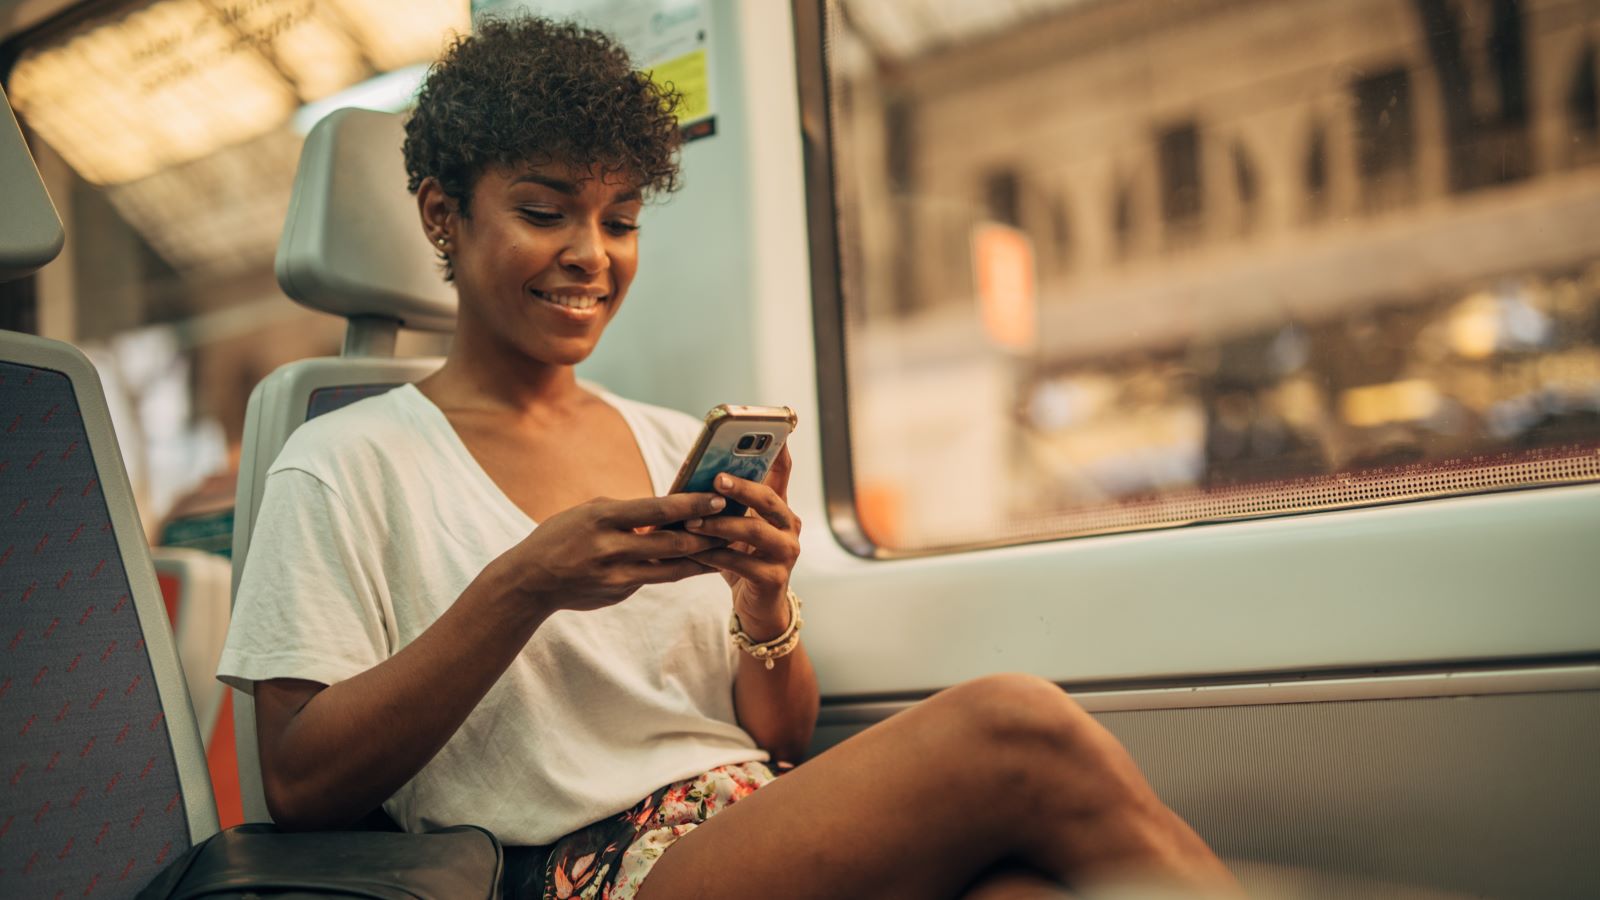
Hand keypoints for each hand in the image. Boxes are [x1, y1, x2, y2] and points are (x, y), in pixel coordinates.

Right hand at [500, 492, 728, 613]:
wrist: (530, 581)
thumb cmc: (562, 536)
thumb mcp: (591, 512)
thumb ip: (629, 513)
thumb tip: (670, 509)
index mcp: (605, 517)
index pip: (659, 509)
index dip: (693, 504)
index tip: (720, 497)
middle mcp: (612, 547)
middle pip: (673, 542)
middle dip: (708, 534)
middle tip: (737, 525)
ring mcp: (617, 575)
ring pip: (671, 568)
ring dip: (702, 559)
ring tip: (728, 548)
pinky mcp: (619, 593)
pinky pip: (655, 578)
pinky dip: (677, 570)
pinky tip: (698, 564)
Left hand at [684, 446, 801, 636]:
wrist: (756, 607)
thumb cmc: (741, 559)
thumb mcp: (738, 527)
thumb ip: (727, 503)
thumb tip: (695, 473)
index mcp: (780, 507)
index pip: (782, 471)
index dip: (778, 449)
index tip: (769, 427)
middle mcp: (789, 526)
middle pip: (769, 498)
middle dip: (742, 487)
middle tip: (716, 479)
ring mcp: (786, 552)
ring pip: (754, 531)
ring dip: (720, 525)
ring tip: (691, 522)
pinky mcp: (775, 578)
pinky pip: (741, 563)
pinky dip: (714, 556)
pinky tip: (692, 552)